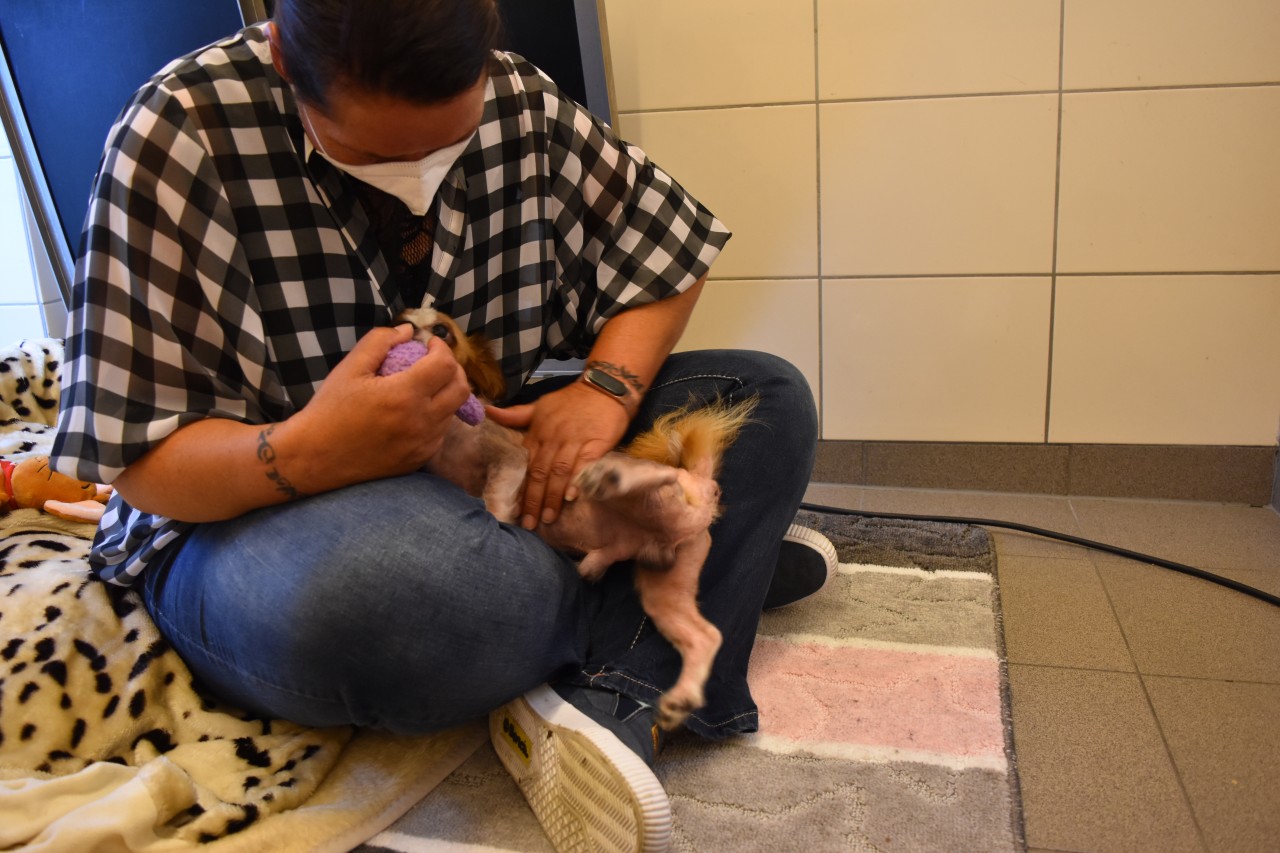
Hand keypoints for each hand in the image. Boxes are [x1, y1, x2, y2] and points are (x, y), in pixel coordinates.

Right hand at [292, 324, 471, 487]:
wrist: (315, 457)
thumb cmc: (329, 409)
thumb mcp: (350, 368)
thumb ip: (380, 342)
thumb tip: (408, 331)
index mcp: (404, 395)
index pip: (445, 364)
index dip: (441, 348)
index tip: (429, 344)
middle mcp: (421, 422)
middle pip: (462, 389)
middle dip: (453, 369)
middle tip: (434, 361)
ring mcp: (423, 444)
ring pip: (453, 412)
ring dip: (444, 393)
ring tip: (423, 386)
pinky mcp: (419, 460)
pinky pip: (440, 433)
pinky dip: (435, 416)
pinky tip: (413, 412)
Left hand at [486, 382, 629, 528]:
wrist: (604, 388)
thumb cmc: (572, 400)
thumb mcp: (541, 405)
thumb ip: (516, 415)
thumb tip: (488, 412)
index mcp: (538, 431)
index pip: (526, 465)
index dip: (520, 489)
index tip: (515, 511)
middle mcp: (553, 438)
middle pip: (540, 473)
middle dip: (534, 500)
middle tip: (529, 523)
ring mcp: (574, 440)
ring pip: (559, 472)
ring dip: (553, 497)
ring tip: (549, 518)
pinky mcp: (596, 442)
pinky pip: (584, 464)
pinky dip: (577, 480)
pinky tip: (572, 497)